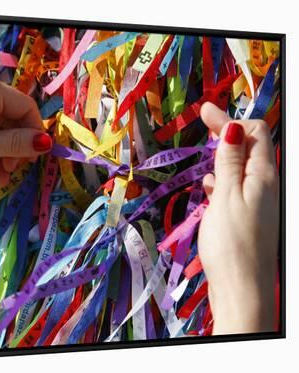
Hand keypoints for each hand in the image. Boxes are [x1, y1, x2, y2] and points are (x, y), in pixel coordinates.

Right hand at [198, 102, 278, 333]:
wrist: (242, 288)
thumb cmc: (232, 242)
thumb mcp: (227, 196)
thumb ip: (229, 162)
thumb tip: (232, 128)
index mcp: (264, 175)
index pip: (254, 132)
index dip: (229, 118)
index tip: (203, 109)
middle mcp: (266, 185)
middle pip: (250, 147)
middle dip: (228, 131)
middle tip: (204, 120)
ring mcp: (258, 202)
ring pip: (242, 167)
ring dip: (224, 155)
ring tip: (204, 151)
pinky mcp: (248, 217)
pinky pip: (237, 188)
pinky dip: (223, 180)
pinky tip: (209, 186)